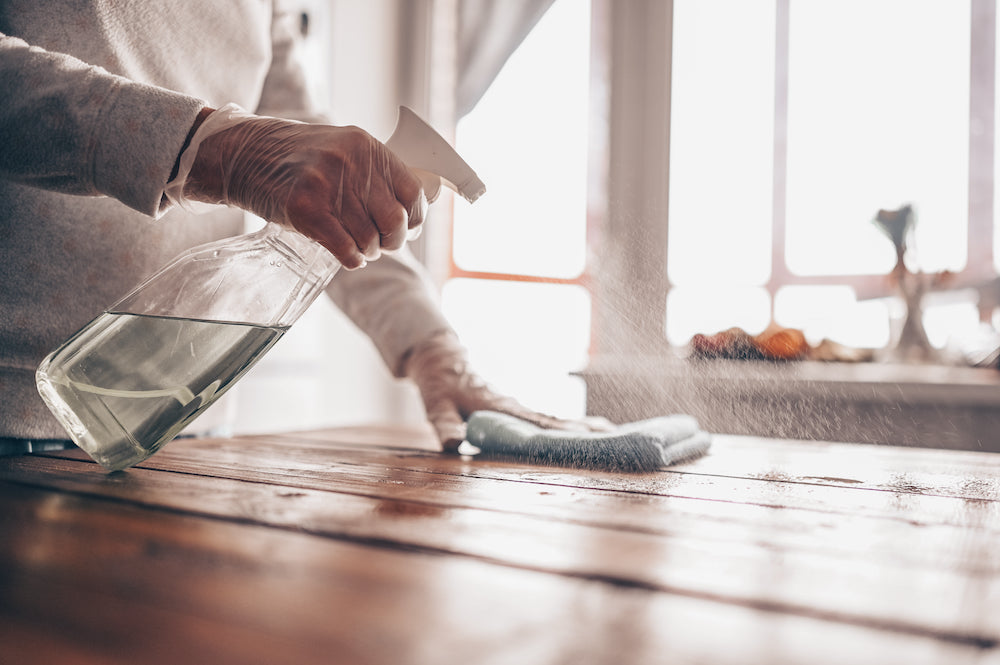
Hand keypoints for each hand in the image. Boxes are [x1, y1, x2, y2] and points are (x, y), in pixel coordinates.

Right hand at [176, 105, 425, 269]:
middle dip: (392, 242)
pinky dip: (352, 260)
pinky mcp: (306, 209)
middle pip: (395, 221)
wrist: (243, 153)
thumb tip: (410, 215)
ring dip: (367, 252)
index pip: (413, 193)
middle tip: (380, 246)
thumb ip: (373, 174)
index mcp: (367, 146)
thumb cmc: (296, 159)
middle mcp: (352, 163)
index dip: (415, 219)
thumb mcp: (342, 150)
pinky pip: (345, 248)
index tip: (406, 229)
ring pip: (369, 239)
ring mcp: (328, 185)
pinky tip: (348, 258)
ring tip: (358, 249)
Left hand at [404, 331, 613, 451]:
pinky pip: (546, 420)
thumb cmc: (439, 386)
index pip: (537, 424)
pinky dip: (567, 426)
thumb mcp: (437, 407)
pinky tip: (584, 432)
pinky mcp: (516, 410)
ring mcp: (518, 409)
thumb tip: (453, 445)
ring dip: (582, 428)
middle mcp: (516, 408)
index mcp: (502, 408)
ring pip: (555, 420)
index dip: (562, 433)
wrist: (441, 361)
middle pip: (556, 422)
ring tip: (612, 434)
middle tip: (616, 437)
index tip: (587, 439)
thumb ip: (445, 426)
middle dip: (584, 431)